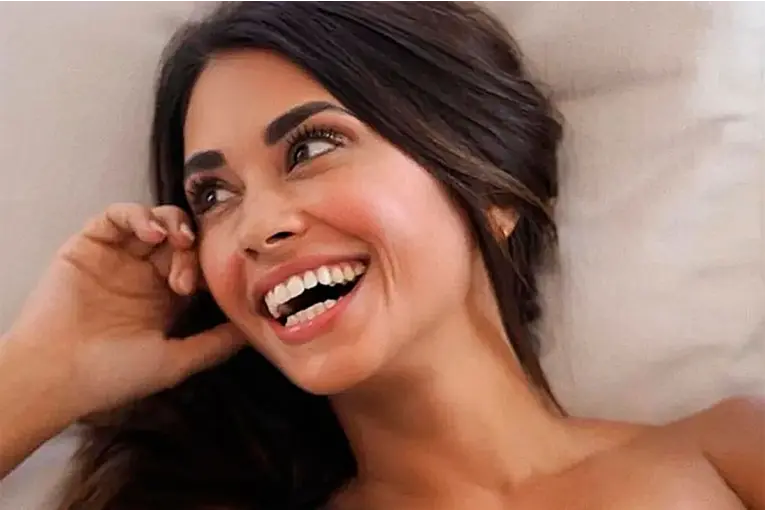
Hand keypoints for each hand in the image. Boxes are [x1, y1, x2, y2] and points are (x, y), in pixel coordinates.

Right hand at [2, 203, 245, 423]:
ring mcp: (117, 257)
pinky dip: (137, 216)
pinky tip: (151, 233)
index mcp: (165, 298)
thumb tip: (252, 332)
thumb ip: (214, 344)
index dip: (207, 265)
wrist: (57, 375)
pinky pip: (116, 215)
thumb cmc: (114, 374)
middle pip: (180, 238)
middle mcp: (143, 274)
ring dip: (172, 223)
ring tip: (176, 240)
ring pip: (154, 220)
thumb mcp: (176, 361)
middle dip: (192, 246)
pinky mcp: (89, 244)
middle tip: (188, 268)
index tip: (205, 284)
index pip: (197, 264)